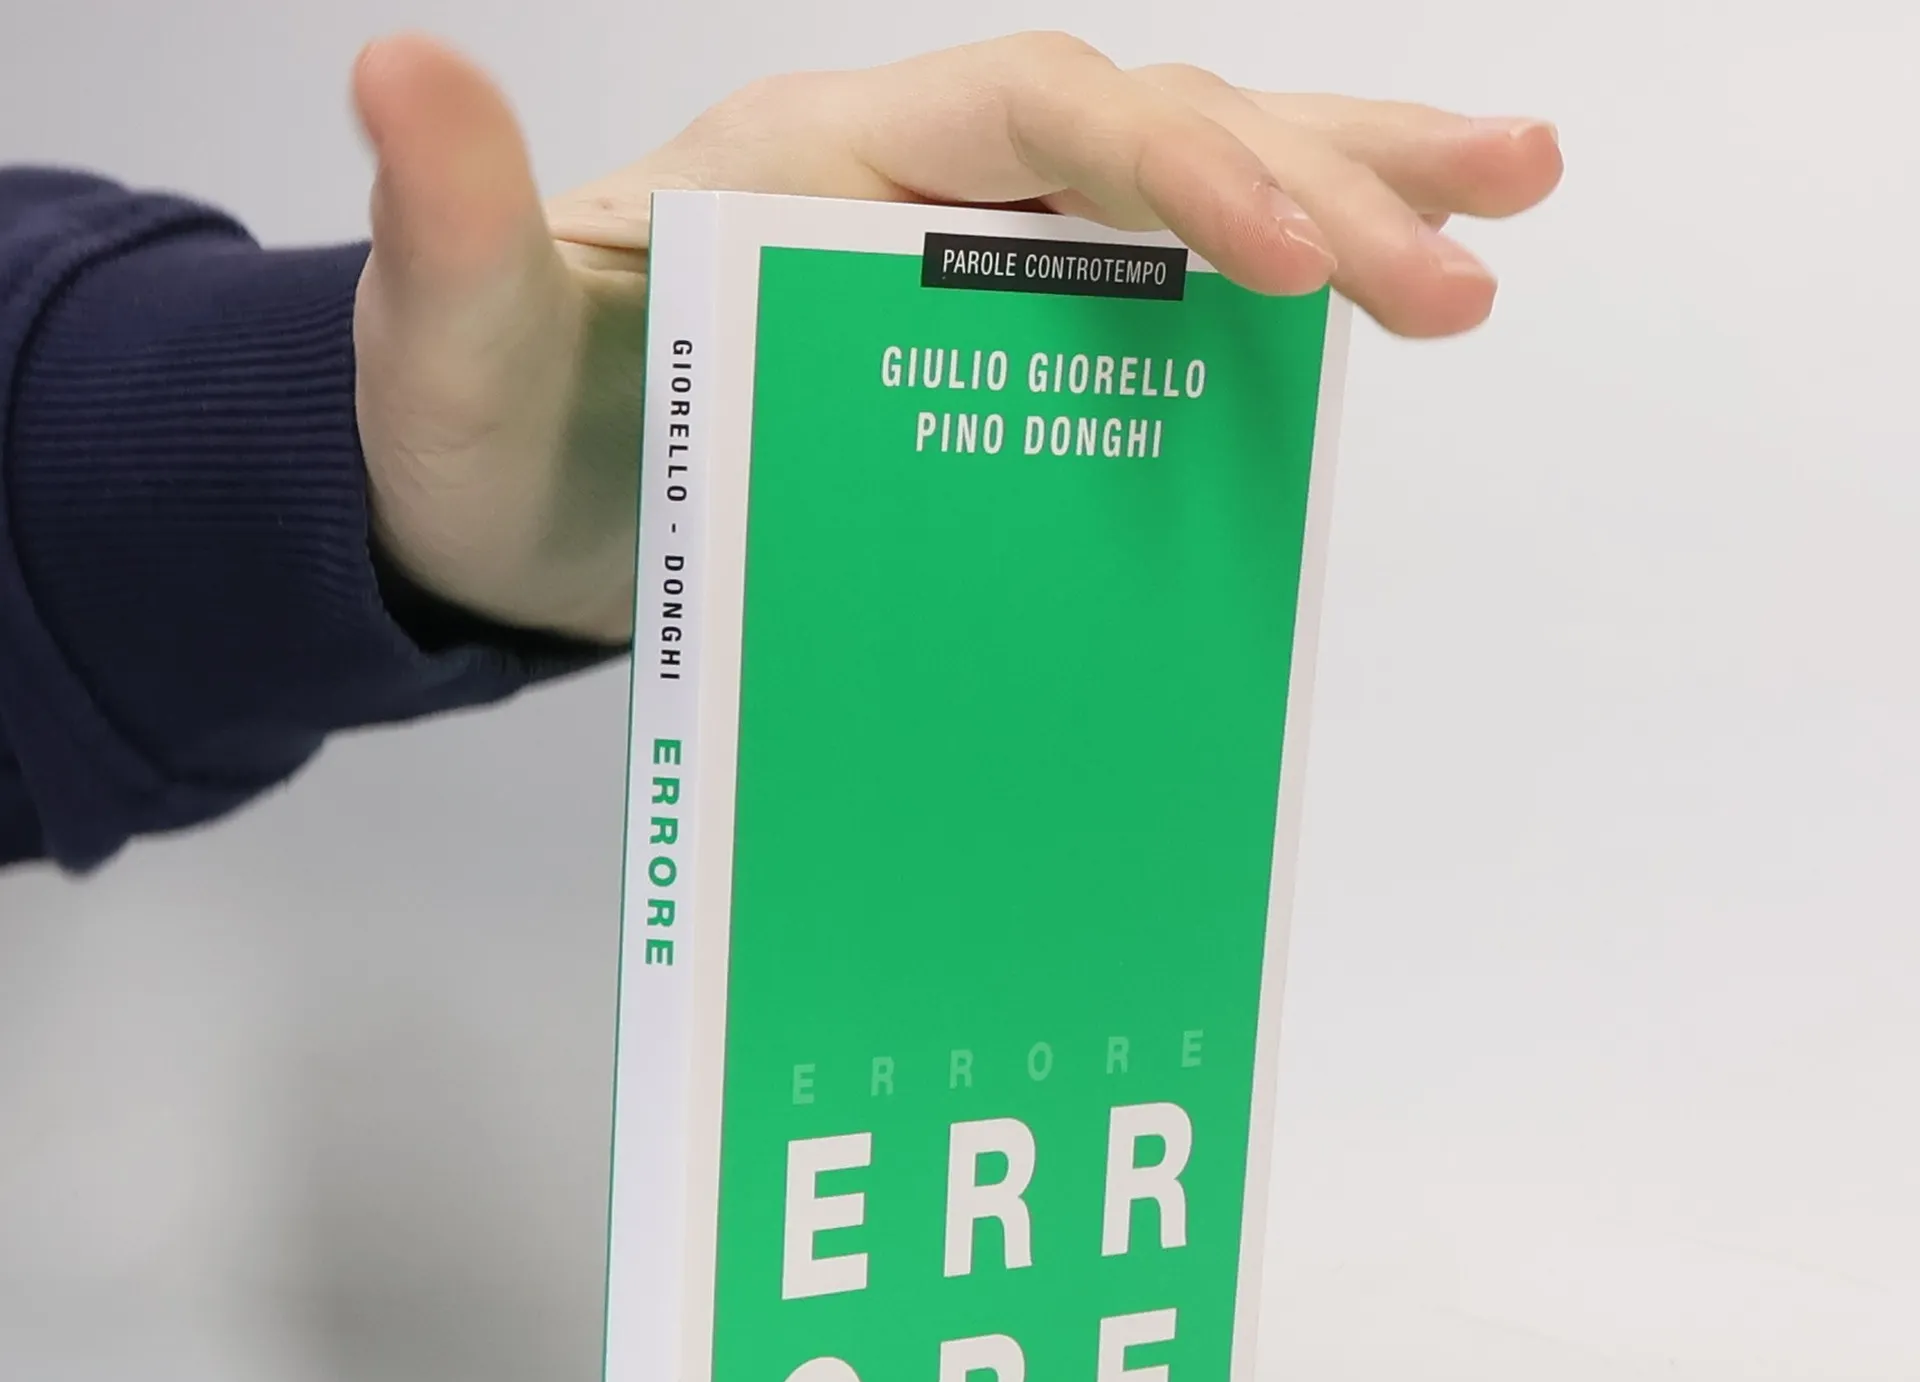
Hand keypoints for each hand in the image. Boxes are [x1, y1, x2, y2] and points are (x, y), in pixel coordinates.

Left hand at [353, 34, 1562, 641]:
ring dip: (1343, 196)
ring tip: (1504, 211)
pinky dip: (1259, 326)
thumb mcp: (453, 355)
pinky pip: (1146, 323)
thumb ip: (456, 238)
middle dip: (1320, 183)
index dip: (1183, 168)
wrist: (514, 525)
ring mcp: (964, 274)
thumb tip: (401, 74)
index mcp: (824, 163)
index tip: (1302, 264)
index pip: (1044, 115)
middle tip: (1477, 252)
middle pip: (1153, 134)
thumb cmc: (490, 439)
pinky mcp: (987, 366)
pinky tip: (1356, 338)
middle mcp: (915, 188)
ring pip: (1177, 204)